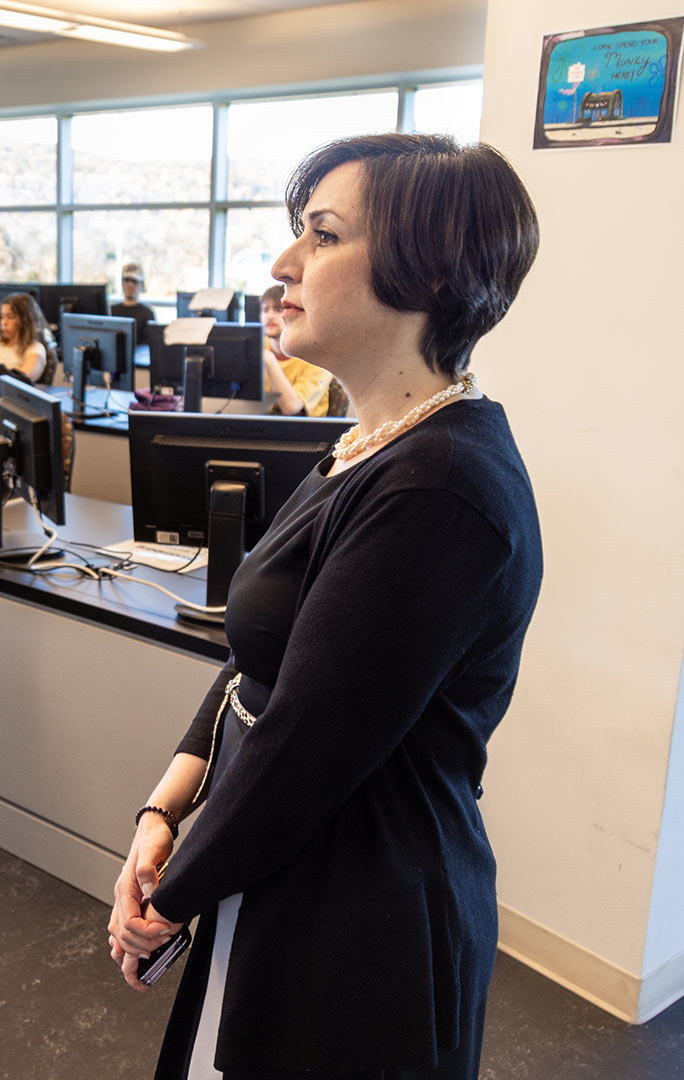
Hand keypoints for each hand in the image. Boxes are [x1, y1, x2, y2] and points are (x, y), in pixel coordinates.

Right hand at [108, 814, 180, 990]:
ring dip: (132, 952)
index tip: (165, 933)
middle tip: (163, 947)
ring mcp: (124, 901)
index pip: (129, 922)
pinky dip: (128, 945)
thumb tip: (150, 887)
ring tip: (146, 966)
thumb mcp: (153, 849)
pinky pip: (123, 930)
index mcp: (124, 888)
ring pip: (118, 936)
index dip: (146, 932)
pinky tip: (138, 953)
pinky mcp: (131, 903)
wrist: (152, 830)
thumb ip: (149, 869)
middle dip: (141, 946)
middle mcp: (121, 897)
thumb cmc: (153, 838)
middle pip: (122, 935)